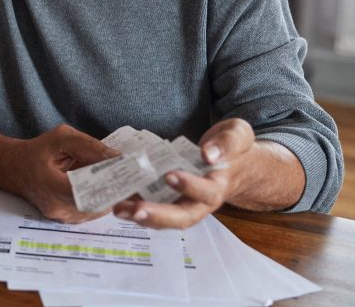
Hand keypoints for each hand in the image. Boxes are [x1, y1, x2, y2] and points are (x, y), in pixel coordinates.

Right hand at [9, 124, 118, 223]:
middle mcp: (57, 208)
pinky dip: (102, 200)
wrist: (14, 169)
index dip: (110, 187)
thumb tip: (117, 157)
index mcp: (51, 186)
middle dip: (116, 192)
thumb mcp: (61, 137)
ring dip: (111, 197)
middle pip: (95, 205)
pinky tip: (110, 188)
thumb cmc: (37, 151)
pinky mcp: (66, 219)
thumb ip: (88, 145)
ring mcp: (61, 217)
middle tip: (134, 180)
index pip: (88, 194)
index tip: (128, 178)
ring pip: (95, 211)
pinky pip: (90, 212)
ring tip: (126, 183)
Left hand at [112, 118, 254, 228]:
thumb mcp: (238, 136)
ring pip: (164, 219)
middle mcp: (200, 202)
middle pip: (182, 217)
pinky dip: (136, 207)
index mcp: (218, 186)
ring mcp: (183, 204)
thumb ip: (227, 143)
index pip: (207, 191)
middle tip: (136, 209)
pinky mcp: (168, 201)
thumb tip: (209, 154)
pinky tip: (117, 202)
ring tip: (119, 209)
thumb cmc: (232, 149)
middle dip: (158, 215)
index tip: (170, 174)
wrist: (233, 164)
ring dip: (141, 216)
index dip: (190, 186)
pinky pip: (153, 208)